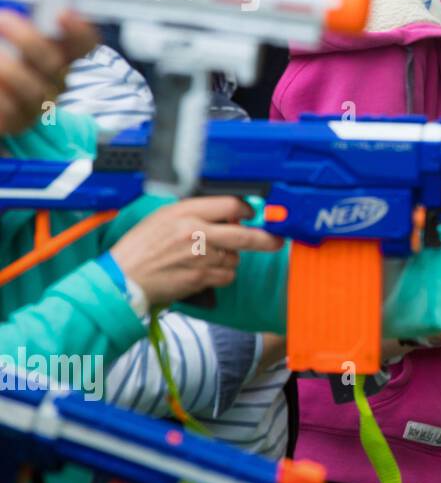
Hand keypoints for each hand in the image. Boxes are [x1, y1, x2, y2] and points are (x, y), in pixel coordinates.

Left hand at [0, 11, 98, 134]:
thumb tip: (11, 4)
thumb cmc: (3, 62)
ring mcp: (36, 105)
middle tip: (2, 19)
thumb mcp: (15, 40)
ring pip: (33, 90)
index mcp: (58, 57)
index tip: (63, 13)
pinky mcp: (16, 123)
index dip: (79, 31)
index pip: (83, 45)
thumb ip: (16, 25)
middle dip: (29, 39)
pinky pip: (9, 110)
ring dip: (8, 70)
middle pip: (55, 64)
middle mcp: (54, 82)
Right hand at [110, 197, 283, 305]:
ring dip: (228, 259)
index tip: (252, 214)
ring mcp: (200, 257)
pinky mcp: (200, 278)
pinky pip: (226, 276)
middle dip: (265, 238)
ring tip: (206, 258)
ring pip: (234, 258)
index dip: (247, 209)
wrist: (122, 277)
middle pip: (244, 234)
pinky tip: (204, 272)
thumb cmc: (139, 247)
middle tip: (276, 240)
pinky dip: (221, 275)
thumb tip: (228, 214)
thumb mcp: (164, 217)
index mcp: (186, 212)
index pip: (230, 204)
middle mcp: (196, 232)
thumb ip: (196, 213)